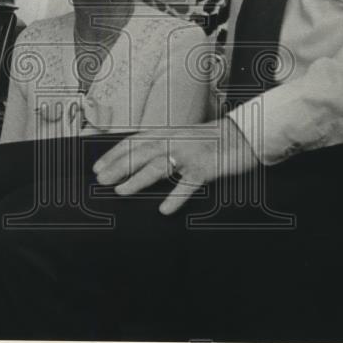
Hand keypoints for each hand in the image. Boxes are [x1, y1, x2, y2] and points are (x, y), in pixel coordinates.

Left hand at [93, 118, 260, 214]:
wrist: (243, 135)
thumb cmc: (212, 139)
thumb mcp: (183, 136)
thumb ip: (163, 146)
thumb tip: (138, 162)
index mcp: (168, 132)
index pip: (134, 141)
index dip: (114, 154)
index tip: (98, 166)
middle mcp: (176, 140)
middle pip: (141, 153)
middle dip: (119, 166)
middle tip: (102, 179)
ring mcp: (191, 153)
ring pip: (159, 166)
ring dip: (138, 179)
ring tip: (122, 190)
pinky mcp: (206, 168)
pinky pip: (188, 184)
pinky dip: (175, 197)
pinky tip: (165, 209)